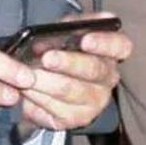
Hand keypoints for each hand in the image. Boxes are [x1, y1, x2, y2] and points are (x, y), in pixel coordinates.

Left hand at [21, 13, 130, 129]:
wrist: (55, 81)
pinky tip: (25, 90)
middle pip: (93, 70)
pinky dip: (36, 97)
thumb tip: (50, 33)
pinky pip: (55, 108)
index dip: (104, 43)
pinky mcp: (77, 118)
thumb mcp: (68, 31)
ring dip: (45, 82)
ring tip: (27, 74)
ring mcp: (95, 101)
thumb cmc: (65, 50)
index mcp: (112, 51)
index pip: (120, 46)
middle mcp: (108, 78)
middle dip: (67, 63)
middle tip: (46, 58)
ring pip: (70, 91)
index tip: (85, 40)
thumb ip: (66, 26)